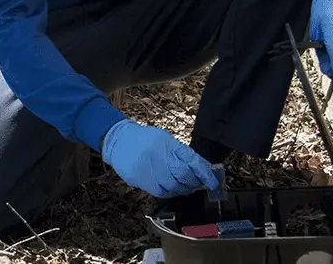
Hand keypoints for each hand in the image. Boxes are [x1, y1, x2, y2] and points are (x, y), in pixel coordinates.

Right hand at [99, 119, 218, 198]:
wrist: (118, 140)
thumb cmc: (145, 139)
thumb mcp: (166, 140)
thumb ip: (182, 154)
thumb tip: (202, 168)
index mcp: (168, 143)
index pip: (192, 159)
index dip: (205, 173)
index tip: (213, 182)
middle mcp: (159, 155)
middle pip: (184, 174)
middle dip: (194, 182)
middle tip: (197, 184)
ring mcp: (149, 167)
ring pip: (173, 186)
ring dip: (183, 189)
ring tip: (185, 187)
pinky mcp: (140, 178)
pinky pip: (161, 192)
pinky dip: (170, 193)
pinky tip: (172, 189)